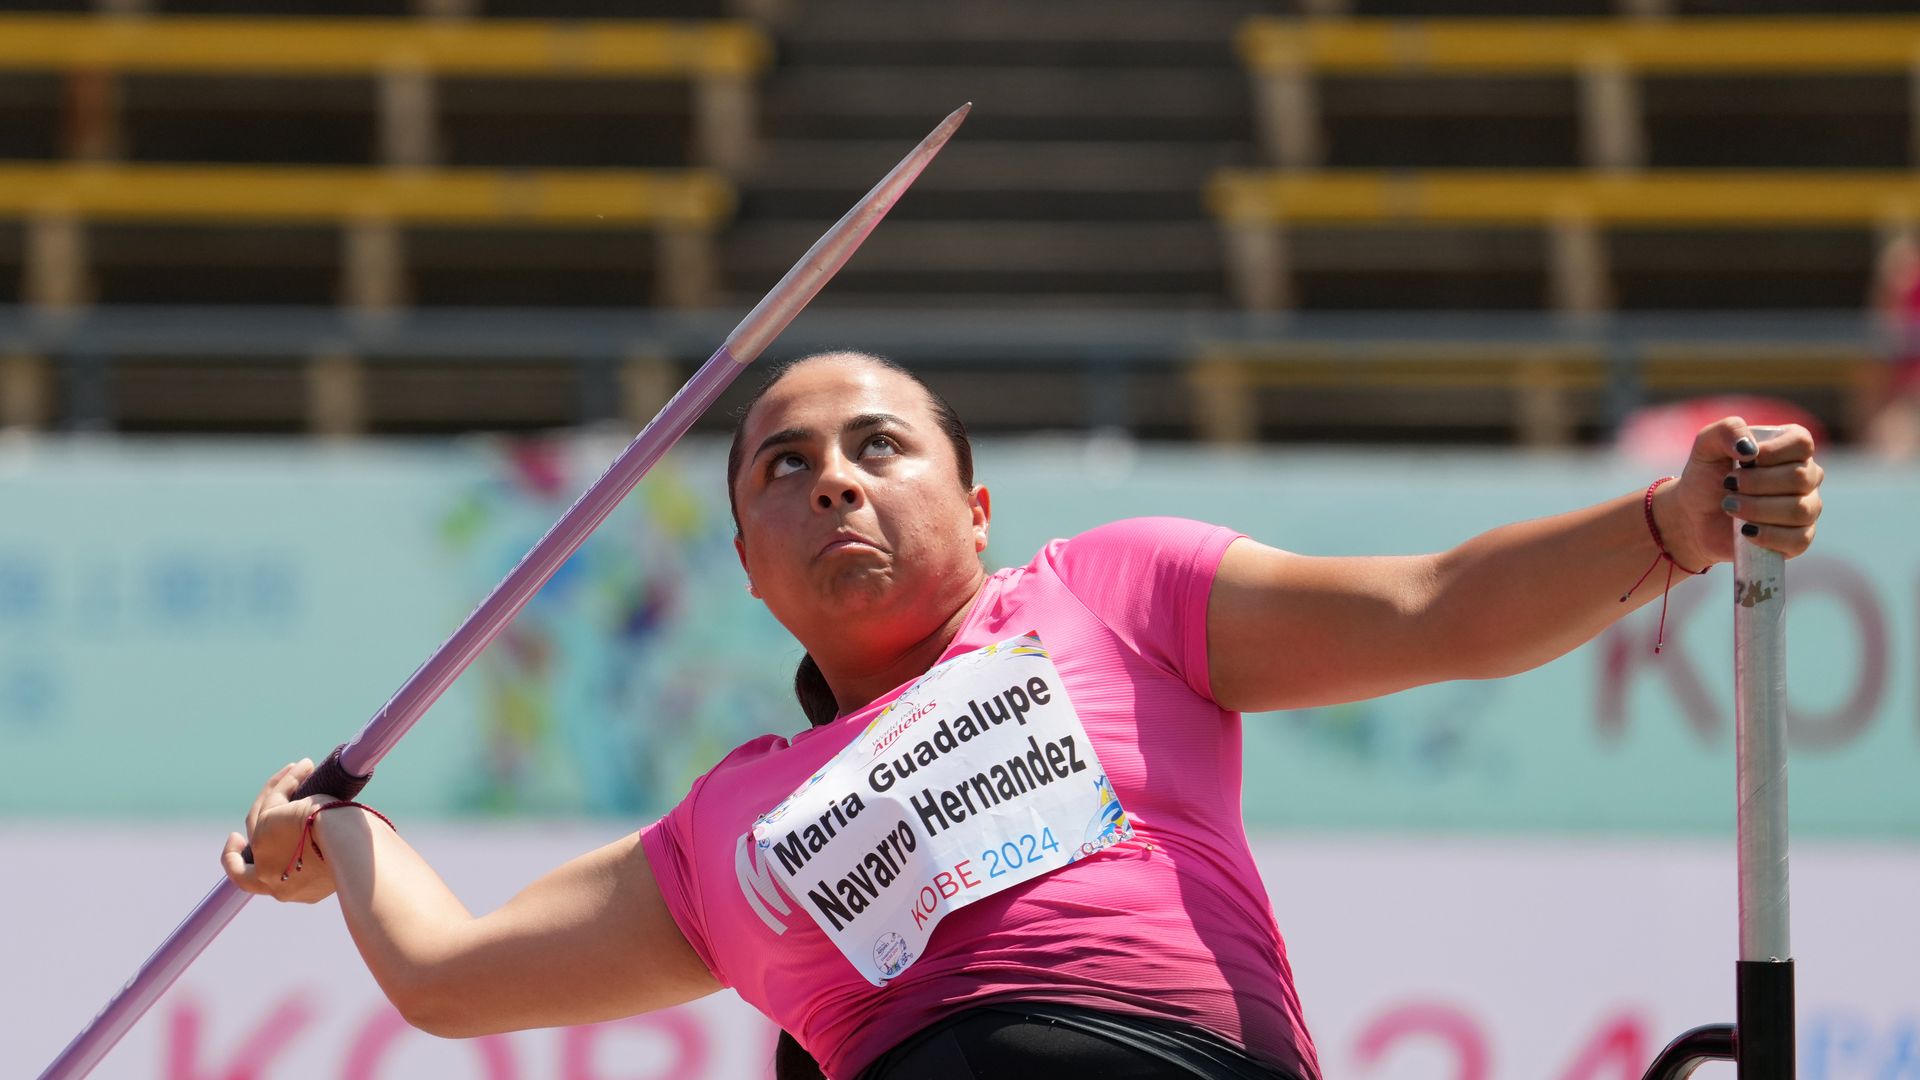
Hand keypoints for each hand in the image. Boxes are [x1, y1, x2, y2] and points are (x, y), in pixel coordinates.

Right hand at [220, 758, 344, 903]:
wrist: (350, 847)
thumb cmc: (356, 854)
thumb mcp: (338, 861)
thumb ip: (326, 857)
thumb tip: (333, 841)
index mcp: (292, 890)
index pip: (262, 885)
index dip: (250, 872)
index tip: (252, 859)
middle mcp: (272, 879)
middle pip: (241, 868)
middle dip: (233, 854)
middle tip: (235, 837)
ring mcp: (265, 853)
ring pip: (259, 821)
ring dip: (275, 793)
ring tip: (295, 771)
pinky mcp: (266, 826)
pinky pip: (274, 798)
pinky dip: (286, 780)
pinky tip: (303, 766)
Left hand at [1654, 417, 1822, 570]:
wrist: (1693, 517)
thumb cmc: (1705, 477)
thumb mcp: (1706, 446)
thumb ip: (1727, 431)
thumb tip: (1751, 448)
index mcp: (1790, 447)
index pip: (1802, 443)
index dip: (1773, 452)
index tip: (1744, 460)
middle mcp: (1806, 476)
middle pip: (1801, 477)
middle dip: (1757, 483)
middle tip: (1729, 485)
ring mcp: (1806, 507)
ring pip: (1800, 510)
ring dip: (1758, 509)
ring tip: (1730, 506)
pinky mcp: (1799, 538)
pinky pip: (1799, 540)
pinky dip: (1768, 536)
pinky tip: (1746, 531)